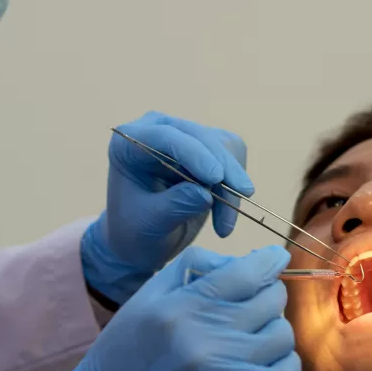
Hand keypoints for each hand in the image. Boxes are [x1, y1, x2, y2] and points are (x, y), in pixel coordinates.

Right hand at [30, 245, 299, 370]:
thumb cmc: (126, 352)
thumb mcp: (147, 296)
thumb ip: (194, 267)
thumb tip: (246, 260)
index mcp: (182, 303)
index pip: (248, 272)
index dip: (270, 261)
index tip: (274, 259)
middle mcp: (205, 333)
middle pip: (271, 300)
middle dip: (268, 297)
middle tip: (254, 307)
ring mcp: (223, 369)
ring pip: (282, 335)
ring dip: (274, 332)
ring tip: (254, 338)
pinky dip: (283, 364)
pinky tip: (264, 363)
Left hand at [80, 112, 252, 304]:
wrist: (143, 240)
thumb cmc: (136, 232)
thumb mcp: (149, 224)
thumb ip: (174, 206)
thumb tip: (206, 194)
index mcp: (128, 143)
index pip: (165, 136)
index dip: (194, 153)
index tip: (217, 177)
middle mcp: (157, 130)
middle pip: (201, 137)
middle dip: (224, 167)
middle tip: (243, 195)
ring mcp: (184, 137)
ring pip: (223, 147)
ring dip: (230, 185)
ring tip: (223, 225)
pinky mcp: (207, 148)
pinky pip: (233, 158)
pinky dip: (234, 188)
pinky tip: (223, 217)